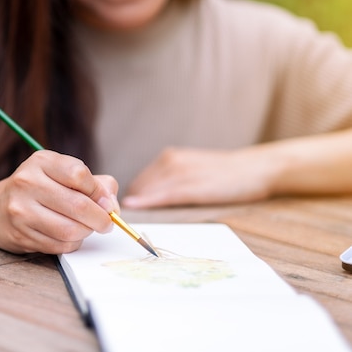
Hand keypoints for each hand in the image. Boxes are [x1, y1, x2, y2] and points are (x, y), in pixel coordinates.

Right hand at [0, 150, 116, 253]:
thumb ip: (95, 183)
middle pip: (79, 205)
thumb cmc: (38, 190)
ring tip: (86, 228)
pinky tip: (68, 236)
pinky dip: (72, 243)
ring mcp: (21, 210)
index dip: (99, 192)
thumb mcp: (61, 174)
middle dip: (101, 218)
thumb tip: (112, 205)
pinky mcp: (21, 234)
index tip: (106, 202)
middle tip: (106, 223)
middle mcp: (27, 183)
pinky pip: (59, 245)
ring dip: (86, 232)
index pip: (79, 174)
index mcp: (41, 162)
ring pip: (70, 229)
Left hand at [122, 147, 275, 208]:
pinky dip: (147, 201)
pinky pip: (164, 195)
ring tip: (124, 220)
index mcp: (170, 157)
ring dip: (137, 204)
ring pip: (148, 190)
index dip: (131, 196)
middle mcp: (171, 161)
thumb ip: (171, 179)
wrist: (256, 168)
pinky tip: (134, 207)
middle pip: (140, 185)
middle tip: (121, 219)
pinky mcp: (193, 185)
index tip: (123, 211)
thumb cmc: (225, 173)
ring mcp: (181, 171)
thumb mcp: (192, 168)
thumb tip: (148, 197)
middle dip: (131, 201)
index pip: (141, 180)